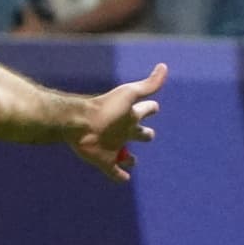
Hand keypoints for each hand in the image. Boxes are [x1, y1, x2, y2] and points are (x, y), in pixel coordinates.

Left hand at [71, 63, 166, 180]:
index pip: (145, 110)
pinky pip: (114, 171)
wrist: (80, 122)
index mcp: (130, 115)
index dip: (151, 109)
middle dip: (144, 134)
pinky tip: (125, 178)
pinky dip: (120, 176)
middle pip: (138, 133)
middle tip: (147, 135)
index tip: (154, 108)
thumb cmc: (106, 107)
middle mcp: (122, 131)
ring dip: (130, 159)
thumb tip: (164, 66)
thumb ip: (148, 84)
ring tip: (131, 161)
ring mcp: (113, 146)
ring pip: (126, 154)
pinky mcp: (104, 161)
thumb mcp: (129, 94)